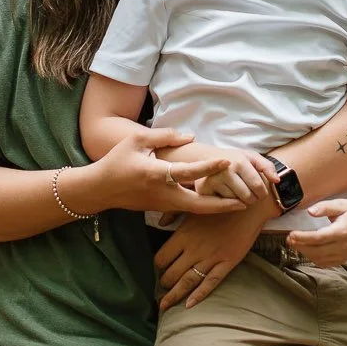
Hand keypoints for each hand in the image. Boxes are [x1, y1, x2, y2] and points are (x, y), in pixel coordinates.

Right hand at [88, 127, 243, 218]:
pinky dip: (204, 207)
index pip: (188, 171)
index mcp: (156, 174)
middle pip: (199, 205)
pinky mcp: (162, 209)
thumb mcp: (137, 140)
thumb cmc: (117, 161)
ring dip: (217, 208)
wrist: (100, 189)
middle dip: (224, 205)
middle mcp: (163, 193)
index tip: (228, 162)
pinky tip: (218, 202)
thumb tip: (190, 136)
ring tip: (240, 202)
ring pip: (196, 210)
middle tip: (246, 201)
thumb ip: (164, 136)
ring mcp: (163, 204)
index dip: (209, 167)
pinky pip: (187, 209)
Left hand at [154, 192, 273, 309]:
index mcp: (184, 234)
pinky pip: (210, 283)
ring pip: (188, 281)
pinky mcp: (228, 263)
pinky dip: (199, 295)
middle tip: (160, 289)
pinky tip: (189, 305)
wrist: (250, 205)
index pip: (162, 257)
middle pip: (172, 273)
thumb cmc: (220, 202)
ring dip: (175, 294)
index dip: (157, 265)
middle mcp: (195, 248)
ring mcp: (211, 257)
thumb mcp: (194, 204)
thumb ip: (174, 213)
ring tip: (165, 304)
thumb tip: (160, 223)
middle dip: (164, 283)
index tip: (157, 269)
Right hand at [194, 149, 277, 205]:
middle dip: (253, 199)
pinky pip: (224, 204)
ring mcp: (214, 179)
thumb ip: (267, 167)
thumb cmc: (236, 159)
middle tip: (251, 194)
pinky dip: (229, 202)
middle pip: (248, 197)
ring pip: (236, 202)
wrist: (209, 158)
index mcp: (240, 161)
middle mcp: (226, 170)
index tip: (261, 193)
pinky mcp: (206, 188)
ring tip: (239, 191)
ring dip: (241, 201)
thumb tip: (277, 181)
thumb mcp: (252, 157)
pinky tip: (229, 194)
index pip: (258, 186)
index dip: (263, 193)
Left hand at [285, 196, 346, 267]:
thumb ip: (323, 207)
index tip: (291, 234)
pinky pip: (325, 263)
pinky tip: (307, 250)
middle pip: (317, 251)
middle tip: (289, 239)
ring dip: (305, 252)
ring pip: (319, 259)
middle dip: (300, 246)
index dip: (303, 238)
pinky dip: (313, 258)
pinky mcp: (343, 259)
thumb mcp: (338, 204)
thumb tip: (310, 212)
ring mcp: (344, 255)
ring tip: (296, 243)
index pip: (319, 238)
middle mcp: (343, 246)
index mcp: (342, 231)